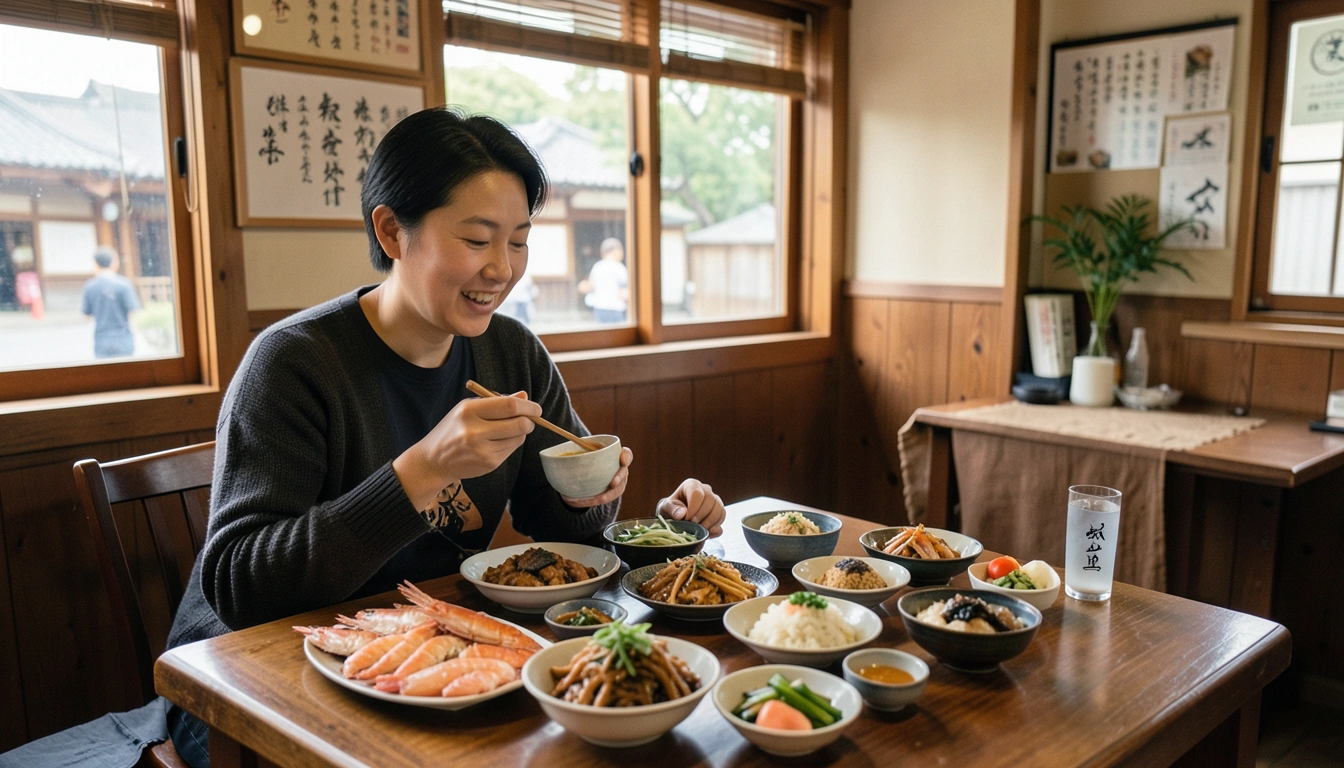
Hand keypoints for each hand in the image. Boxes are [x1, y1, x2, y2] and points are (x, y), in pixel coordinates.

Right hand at [394, 392, 539, 509]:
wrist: (434, 460)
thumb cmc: (454, 429)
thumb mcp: (468, 409)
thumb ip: (497, 402)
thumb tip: (524, 397)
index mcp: (469, 410)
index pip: (509, 406)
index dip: (528, 407)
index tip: (536, 408)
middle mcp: (475, 431)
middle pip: (519, 423)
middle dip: (530, 421)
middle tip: (530, 419)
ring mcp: (482, 450)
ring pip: (518, 438)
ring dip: (520, 433)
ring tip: (506, 430)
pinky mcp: (489, 463)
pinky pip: (511, 450)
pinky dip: (511, 443)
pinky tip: (497, 442)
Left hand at [561, 447, 633, 508]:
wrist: (586, 473)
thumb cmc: (588, 458)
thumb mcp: (585, 451)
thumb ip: (581, 448)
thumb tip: (567, 446)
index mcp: (617, 456)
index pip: (626, 454)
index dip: (626, 456)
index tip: (622, 459)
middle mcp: (620, 469)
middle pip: (624, 473)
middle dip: (619, 478)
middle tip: (612, 483)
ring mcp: (618, 483)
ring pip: (616, 490)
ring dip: (607, 495)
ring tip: (595, 499)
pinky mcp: (610, 494)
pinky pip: (604, 499)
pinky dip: (593, 501)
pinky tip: (580, 501)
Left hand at [657, 479, 725, 536]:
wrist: (677, 517)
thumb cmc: (671, 509)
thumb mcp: (666, 507)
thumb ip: (672, 509)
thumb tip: (682, 514)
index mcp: (692, 485)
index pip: (697, 494)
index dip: (693, 508)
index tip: (686, 519)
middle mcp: (706, 490)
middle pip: (710, 501)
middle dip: (701, 517)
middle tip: (692, 527)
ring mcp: (715, 500)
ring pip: (719, 510)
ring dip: (709, 523)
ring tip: (698, 531)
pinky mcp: (720, 512)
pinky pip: (722, 520)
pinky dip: (715, 529)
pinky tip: (705, 534)